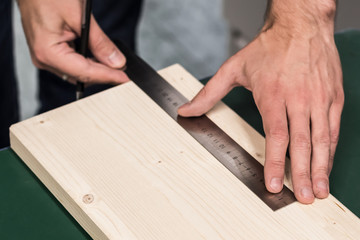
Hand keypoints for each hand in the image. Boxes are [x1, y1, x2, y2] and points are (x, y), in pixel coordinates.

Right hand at [17, 0, 128, 84]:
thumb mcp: (80, 16)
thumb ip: (100, 42)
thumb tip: (116, 62)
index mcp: (47, 52)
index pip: (85, 72)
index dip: (108, 77)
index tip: (125, 79)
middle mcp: (43, 58)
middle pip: (81, 76)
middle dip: (103, 75)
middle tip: (124, 72)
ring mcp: (45, 56)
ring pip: (77, 73)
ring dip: (96, 70)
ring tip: (115, 65)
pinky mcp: (49, 51)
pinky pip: (71, 64)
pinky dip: (87, 62)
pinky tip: (100, 59)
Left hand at [178, 1, 343, 203]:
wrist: (301, 24)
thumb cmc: (269, 47)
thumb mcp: (233, 68)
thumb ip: (209, 93)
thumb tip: (186, 111)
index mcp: (273, 95)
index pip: (275, 136)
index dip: (274, 164)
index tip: (273, 185)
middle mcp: (299, 99)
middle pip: (301, 143)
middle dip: (301, 174)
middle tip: (302, 197)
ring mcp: (319, 98)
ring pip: (321, 139)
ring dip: (320, 168)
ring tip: (318, 190)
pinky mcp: (333, 97)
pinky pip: (333, 128)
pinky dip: (330, 149)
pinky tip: (326, 165)